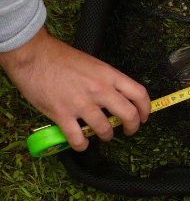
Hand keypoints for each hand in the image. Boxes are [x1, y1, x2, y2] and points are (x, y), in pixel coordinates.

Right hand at [0, 28, 149, 150]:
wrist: (33, 55)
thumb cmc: (60, 57)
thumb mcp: (93, 63)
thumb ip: (106, 80)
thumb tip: (115, 95)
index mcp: (109, 75)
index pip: (139, 94)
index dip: (146, 108)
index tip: (144, 116)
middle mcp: (100, 90)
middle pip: (128, 114)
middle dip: (132, 126)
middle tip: (129, 130)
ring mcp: (81, 103)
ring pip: (105, 129)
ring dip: (107, 135)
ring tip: (103, 135)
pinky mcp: (62, 114)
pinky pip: (77, 138)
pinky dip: (81, 145)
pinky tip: (81, 144)